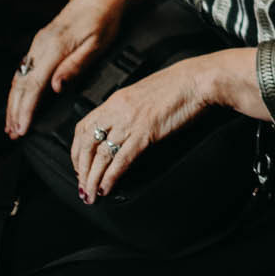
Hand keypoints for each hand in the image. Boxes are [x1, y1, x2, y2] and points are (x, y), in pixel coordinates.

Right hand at [6, 0, 148, 137]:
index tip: (22, 128)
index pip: (35, 85)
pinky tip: (18, 99)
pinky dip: (19, 87)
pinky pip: (24, 68)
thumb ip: (76, 66)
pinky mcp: (40, 42)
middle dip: (15, 110)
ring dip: (13, 101)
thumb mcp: (98, 44)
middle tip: (12, 133)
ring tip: (12, 123)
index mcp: (55, 47)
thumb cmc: (105, 20)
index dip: (26, 109)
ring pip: (19, 76)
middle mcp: (41, 44)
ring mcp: (38, 42)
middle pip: (21, 83)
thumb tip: (55, 87)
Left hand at [69, 48, 257, 200]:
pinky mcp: (146, 133)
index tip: (79, 165)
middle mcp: (118, 111)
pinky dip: (111, 177)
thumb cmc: (179, 85)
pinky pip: (121, 160)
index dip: (77, 150)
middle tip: (82, 187)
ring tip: (90, 195)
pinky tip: (106, 188)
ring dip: (92, 179)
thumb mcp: (145, 94)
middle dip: (81, 170)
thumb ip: (130, 110)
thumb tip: (124, 128)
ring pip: (101, 155)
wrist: (198, 80)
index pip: (83, 127)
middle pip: (87, 144)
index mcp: (116, 100)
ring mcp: (131, 122)